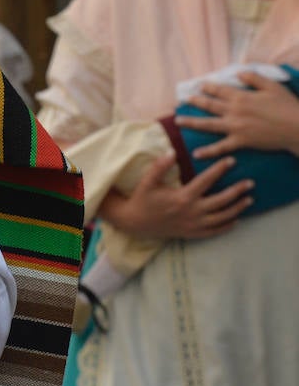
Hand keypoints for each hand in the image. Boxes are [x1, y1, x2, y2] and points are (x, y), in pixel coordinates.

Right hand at [98, 152, 251, 239]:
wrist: (135, 222)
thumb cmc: (142, 199)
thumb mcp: (148, 181)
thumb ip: (160, 166)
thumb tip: (172, 152)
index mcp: (183, 197)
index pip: (206, 180)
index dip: (220, 169)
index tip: (231, 160)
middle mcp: (192, 212)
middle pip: (222, 201)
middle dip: (238, 191)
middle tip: (250, 183)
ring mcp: (194, 224)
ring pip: (223, 217)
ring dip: (237, 208)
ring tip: (249, 199)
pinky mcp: (193, 233)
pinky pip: (215, 231)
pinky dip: (228, 225)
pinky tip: (236, 219)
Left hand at [177, 72, 298, 157]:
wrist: (298, 128)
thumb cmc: (287, 106)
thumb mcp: (272, 86)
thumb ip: (254, 78)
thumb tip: (238, 73)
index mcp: (241, 97)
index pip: (219, 90)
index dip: (208, 87)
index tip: (199, 85)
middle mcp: (234, 111)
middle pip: (209, 105)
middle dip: (196, 101)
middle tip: (184, 99)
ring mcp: (235, 127)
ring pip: (208, 124)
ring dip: (192, 122)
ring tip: (178, 121)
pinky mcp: (240, 141)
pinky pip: (221, 147)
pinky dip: (208, 151)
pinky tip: (196, 154)